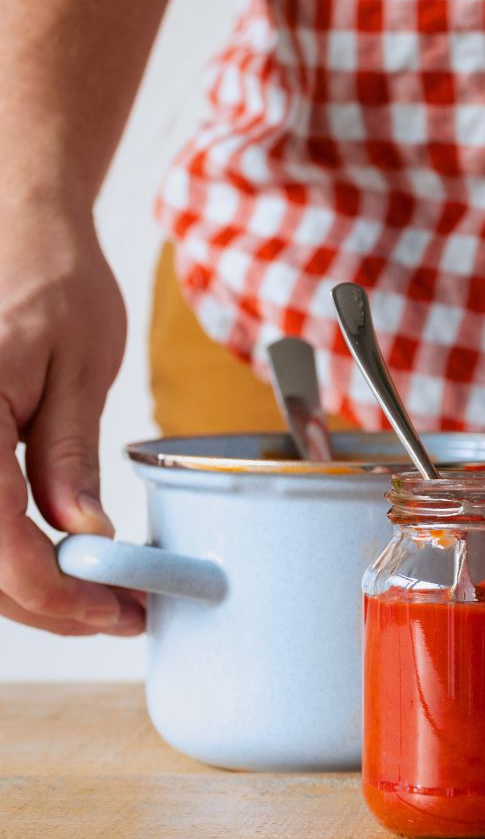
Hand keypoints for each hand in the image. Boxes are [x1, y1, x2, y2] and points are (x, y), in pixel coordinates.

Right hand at [0, 208, 141, 634]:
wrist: (12, 225)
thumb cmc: (48, 279)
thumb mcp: (78, 368)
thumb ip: (66, 459)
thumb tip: (85, 539)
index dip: (52, 590)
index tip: (113, 611)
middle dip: (41, 600)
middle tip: (119, 613)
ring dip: (19, 586)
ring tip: (98, 594)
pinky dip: (2, 552)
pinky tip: (56, 561)